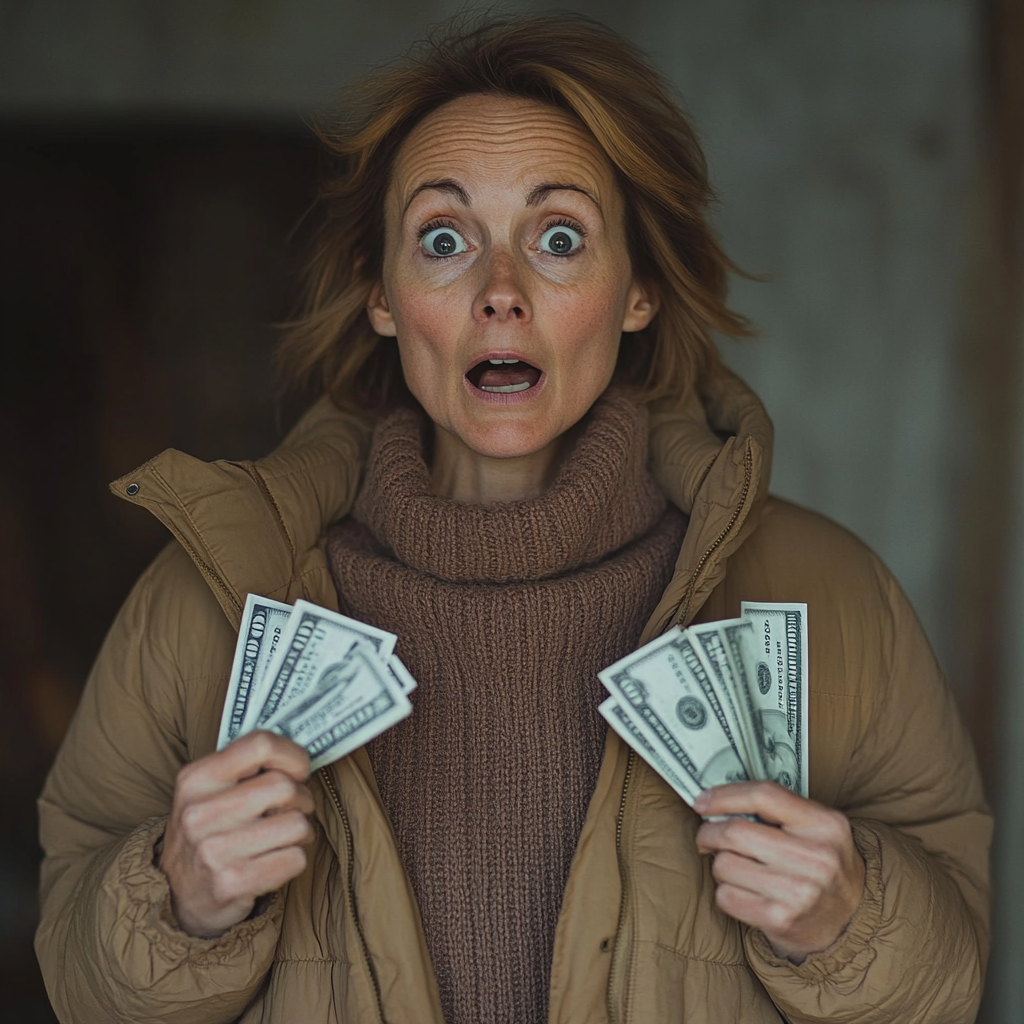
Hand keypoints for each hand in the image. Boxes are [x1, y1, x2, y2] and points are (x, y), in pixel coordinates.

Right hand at [159, 732, 314, 937]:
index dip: (292, 755)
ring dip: (302, 831)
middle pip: (285, 787)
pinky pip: (295, 859)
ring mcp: (213, 851)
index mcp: (196, 779)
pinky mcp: (230, 883)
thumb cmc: (207, 831)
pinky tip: (274, 861)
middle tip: (291, 810)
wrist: (175, 893)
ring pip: (297, 824)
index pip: (260, 745)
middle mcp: (200, 813)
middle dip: (302, 799)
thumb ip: (246, 766)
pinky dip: (294, 859)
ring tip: (283, 837)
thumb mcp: (209, 789)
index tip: (298, 770)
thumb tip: (301, 755)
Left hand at [694, 782, 864, 961]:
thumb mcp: (817, 828)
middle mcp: (816, 857)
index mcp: (824, 824)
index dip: (724, 795)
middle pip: (735, 832)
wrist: (851, 921)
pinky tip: (743, 891)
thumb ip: (778, 810)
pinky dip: (725, 891)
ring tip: (736, 867)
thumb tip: (717, 800)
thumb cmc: (822, 864)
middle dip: (709, 832)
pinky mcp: (781, 920)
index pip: (763, 795)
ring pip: (724, 864)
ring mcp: (799, 892)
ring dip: (719, 864)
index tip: (701, 801)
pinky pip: (726, 896)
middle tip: (707, 837)